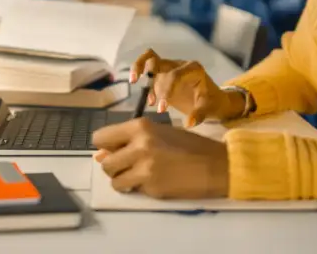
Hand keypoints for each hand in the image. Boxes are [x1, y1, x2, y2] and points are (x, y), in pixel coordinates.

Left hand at [92, 118, 228, 198]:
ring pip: (114, 180)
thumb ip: (130, 141)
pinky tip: (154, 181)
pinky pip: (132, 190)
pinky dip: (138, 189)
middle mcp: (139, 145)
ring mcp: (144, 168)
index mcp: (140, 127)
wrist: (217, 165)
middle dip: (114, 167)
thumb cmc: (189, 145)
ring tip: (140, 175)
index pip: (100, 137)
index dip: (105, 146)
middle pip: (105, 162)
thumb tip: (100, 155)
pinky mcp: (151, 187)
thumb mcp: (159, 134)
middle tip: (129, 166)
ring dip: (123, 180)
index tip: (114, 151)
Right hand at [131, 49, 242, 126]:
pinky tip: (150, 101)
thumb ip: (199, 114)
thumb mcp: (210, 109)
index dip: (165, 91)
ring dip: (139, 68)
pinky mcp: (164, 76)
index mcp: (193, 69)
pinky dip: (144, 81)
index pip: (174, 75)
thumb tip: (188, 123)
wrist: (214, 100)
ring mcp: (170, 69)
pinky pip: (150, 73)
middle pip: (156, 58)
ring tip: (133, 81)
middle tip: (136, 81)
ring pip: (149, 59)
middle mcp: (179, 65)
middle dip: (145, 68)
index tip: (162, 110)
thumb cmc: (213, 103)